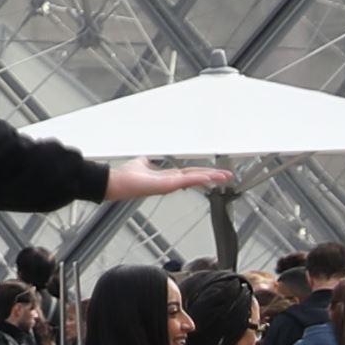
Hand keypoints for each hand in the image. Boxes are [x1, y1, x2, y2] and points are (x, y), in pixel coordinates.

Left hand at [102, 161, 231, 202]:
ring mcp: (170, 185)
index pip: (190, 173)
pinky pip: (185, 181)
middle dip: (212, 176)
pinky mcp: (166, 185)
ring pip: (194, 179)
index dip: (203, 172)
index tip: (215, 172)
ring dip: (210, 178)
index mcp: (168, 177)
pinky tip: (208, 177)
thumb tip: (146, 158)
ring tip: (224, 177)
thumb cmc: (127, 177)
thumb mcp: (142, 163)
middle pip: (196, 177)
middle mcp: (171, 181)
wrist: (118, 183)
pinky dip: (198, 179)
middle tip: (227, 176)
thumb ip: (147, 162)